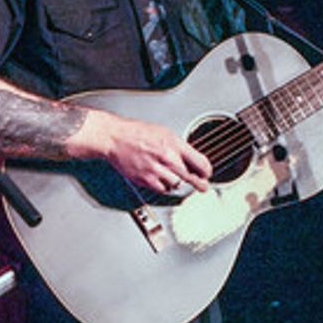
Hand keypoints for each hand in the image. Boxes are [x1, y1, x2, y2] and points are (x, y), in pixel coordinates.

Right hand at [97, 113, 211, 194]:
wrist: (115, 138)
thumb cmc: (136, 133)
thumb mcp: (164, 132)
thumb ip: (179, 147)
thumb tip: (192, 159)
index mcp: (174, 144)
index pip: (200, 163)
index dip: (207, 171)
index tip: (207, 174)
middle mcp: (167, 158)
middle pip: (192, 178)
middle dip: (199, 183)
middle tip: (202, 187)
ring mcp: (156, 170)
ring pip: (177, 185)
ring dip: (177, 182)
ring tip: (173, 177)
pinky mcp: (146, 180)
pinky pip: (163, 189)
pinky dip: (164, 186)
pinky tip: (161, 179)